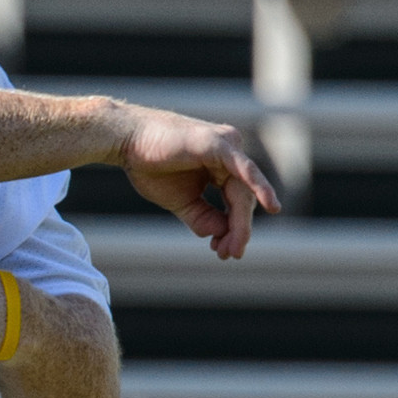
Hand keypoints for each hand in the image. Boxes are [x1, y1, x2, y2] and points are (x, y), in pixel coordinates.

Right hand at [109, 104, 278, 259]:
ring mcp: (228, 146)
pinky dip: (259, 186)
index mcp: (222, 166)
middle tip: (230, 254)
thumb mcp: (181, 201)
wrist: (127, 143)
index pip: (237, 201)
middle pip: (243, 198)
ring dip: (242, 221)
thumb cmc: (150, 166)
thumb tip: (220, 235)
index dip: (234, 229)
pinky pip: (245, 169)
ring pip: (243, 190)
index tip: (224, 252)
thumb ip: (203, 217)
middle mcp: (231, 154)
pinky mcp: (220, 144)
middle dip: (238, 229)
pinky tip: (270, 205)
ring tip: (234, 247)